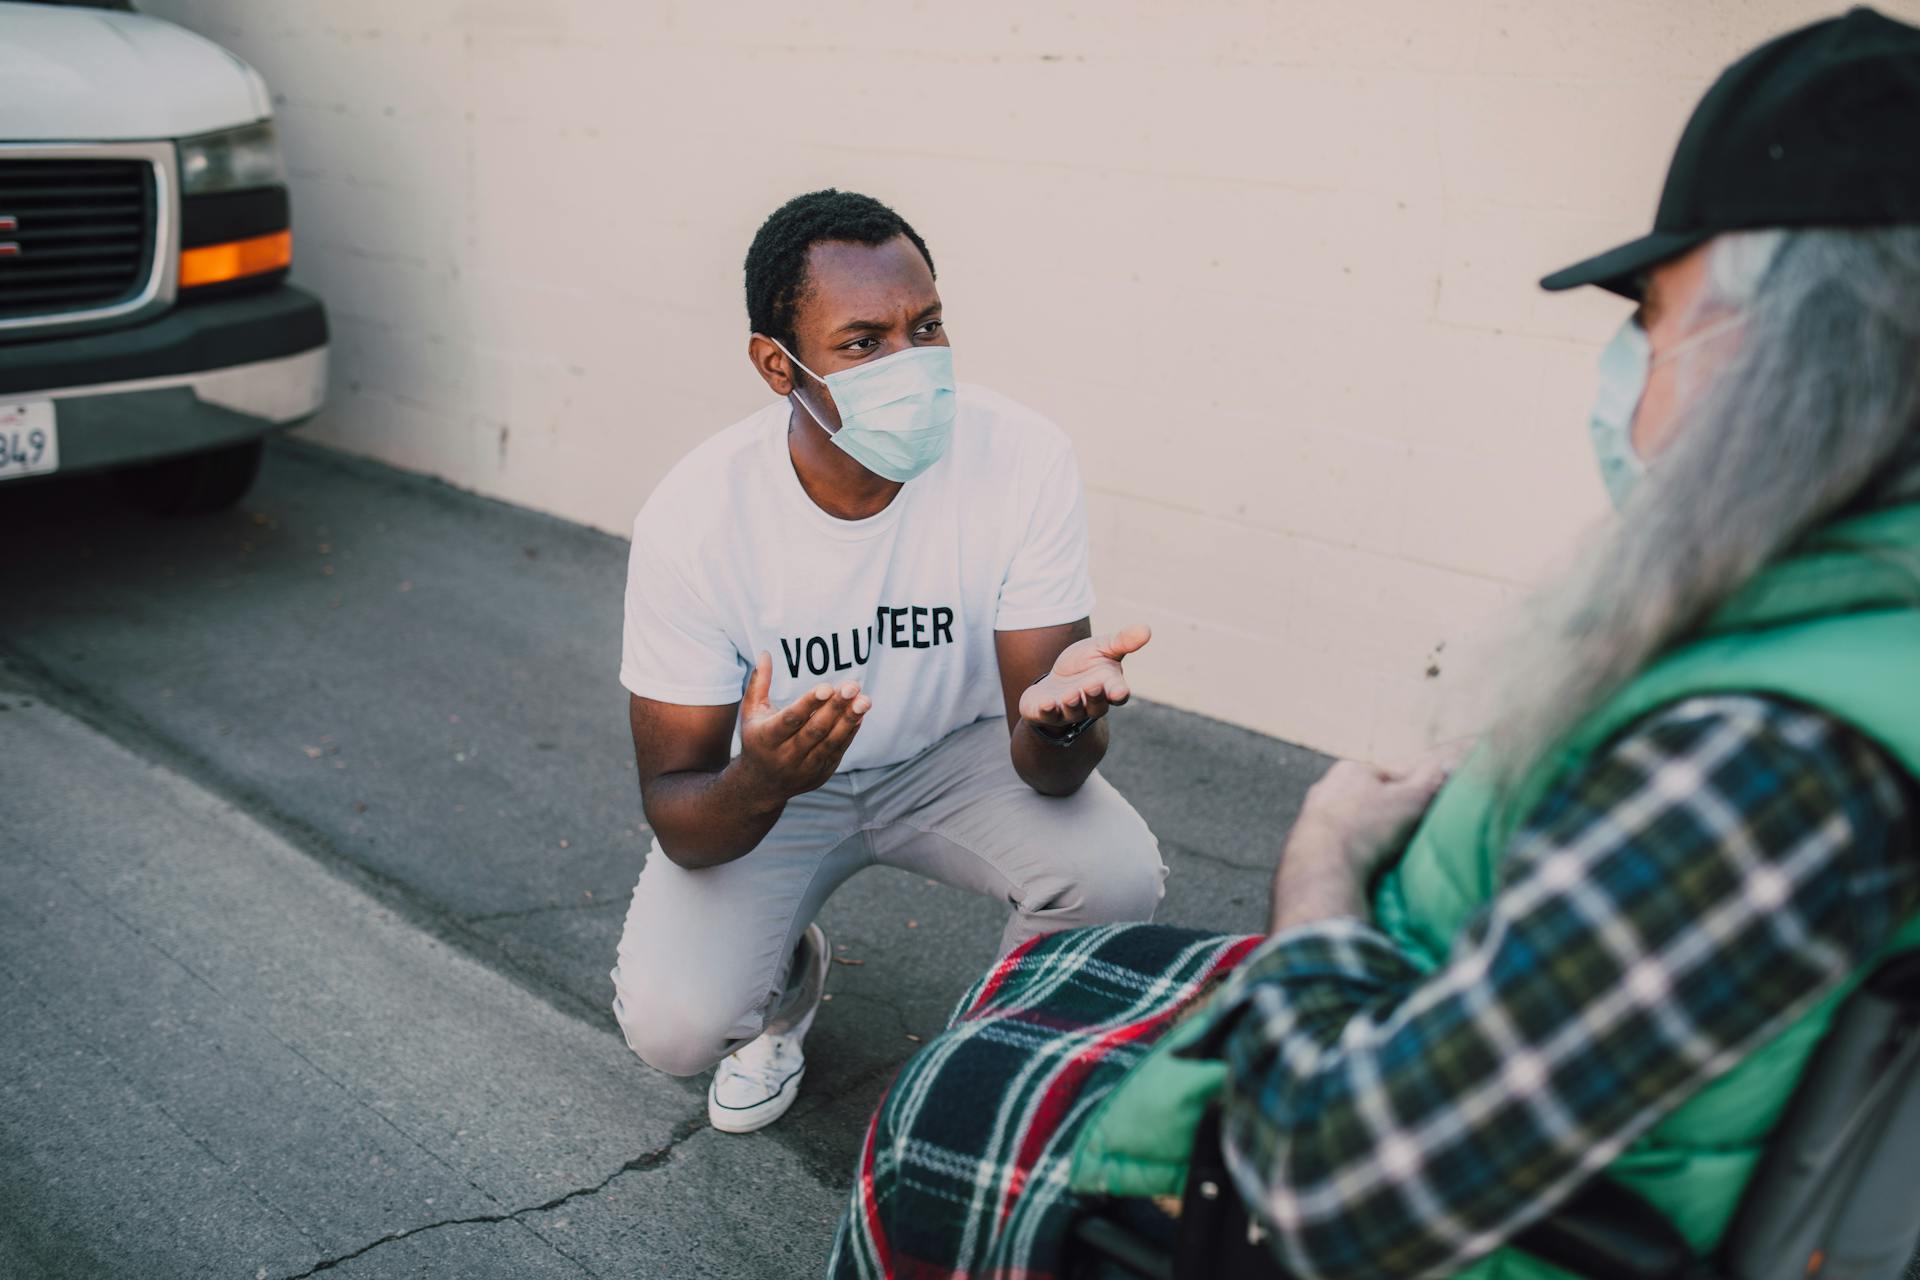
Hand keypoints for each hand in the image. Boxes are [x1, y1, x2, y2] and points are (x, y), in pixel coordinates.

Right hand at [735, 651, 869, 806]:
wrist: (761, 785)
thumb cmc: (756, 739)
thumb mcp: (750, 712)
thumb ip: (759, 683)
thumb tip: (766, 653)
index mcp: (766, 737)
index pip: (790, 719)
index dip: (808, 704)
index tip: (827, 687)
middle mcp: (785, 755)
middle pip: (814, 730)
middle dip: (835, 708)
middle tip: (852, 686)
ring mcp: (803, 767)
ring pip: (829, 743)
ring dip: (849, 721)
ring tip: (864, 700)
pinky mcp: (820, 774)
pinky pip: (837, 751)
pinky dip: (849, 733)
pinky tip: (859, 715)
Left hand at [1018, 624, 1151, 733]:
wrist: (1056, 679)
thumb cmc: (1083, 664)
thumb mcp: (1102, 647)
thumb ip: (1122, 641)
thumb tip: (1147, 629)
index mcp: (1108, 686)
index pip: (1118, 694)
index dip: (1119, 693)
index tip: (1119, 692)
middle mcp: (1091, 702)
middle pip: (1097, 705)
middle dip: (1094, 697)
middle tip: (1092, 685)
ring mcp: (1070, 710)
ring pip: (1074, 712)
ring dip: (1072, 704)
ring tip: (1070, 695)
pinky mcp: (1049, 713)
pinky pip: (1048, 716)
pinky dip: (1047, 711)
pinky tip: (1045, 704)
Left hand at [1269, 754, 1450, 932]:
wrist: (1322, 867)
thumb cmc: (1369, 828)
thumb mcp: (1412, 800)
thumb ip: (1430, 780)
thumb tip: (1442, 767)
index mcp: (1352, 770)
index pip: (1392, 778)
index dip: (1412, 796)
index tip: (1421, 815)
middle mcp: (1326, 787)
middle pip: (1367, 800)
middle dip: (1384, 816)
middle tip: (1401, 838)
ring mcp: (1311, 816)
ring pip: (1349, 823)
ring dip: (1364, 836)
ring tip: (1380, 856)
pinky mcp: (1303, 845)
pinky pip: (1334, 846)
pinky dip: (1347, 854)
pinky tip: (1358, 866)